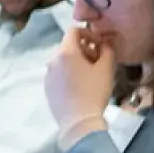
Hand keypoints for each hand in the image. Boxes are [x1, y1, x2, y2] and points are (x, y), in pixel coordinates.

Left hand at [45, 24, 116, 147]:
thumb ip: (107, 51)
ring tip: (91, 75)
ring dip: (77, 62)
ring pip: (63, 60)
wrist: (78, 121)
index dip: (88, 33)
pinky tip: (80, 87)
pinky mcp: (47, 87)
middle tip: (99, 61)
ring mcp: (47, 74)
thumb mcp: (106, 69)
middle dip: (84, 49)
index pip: (73, 31)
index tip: (99, 44)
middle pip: (68, 46)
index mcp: (65, 52)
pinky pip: (59, 73)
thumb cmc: (94, 92)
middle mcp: (52, 60)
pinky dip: (69, 73)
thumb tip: (103, 43)